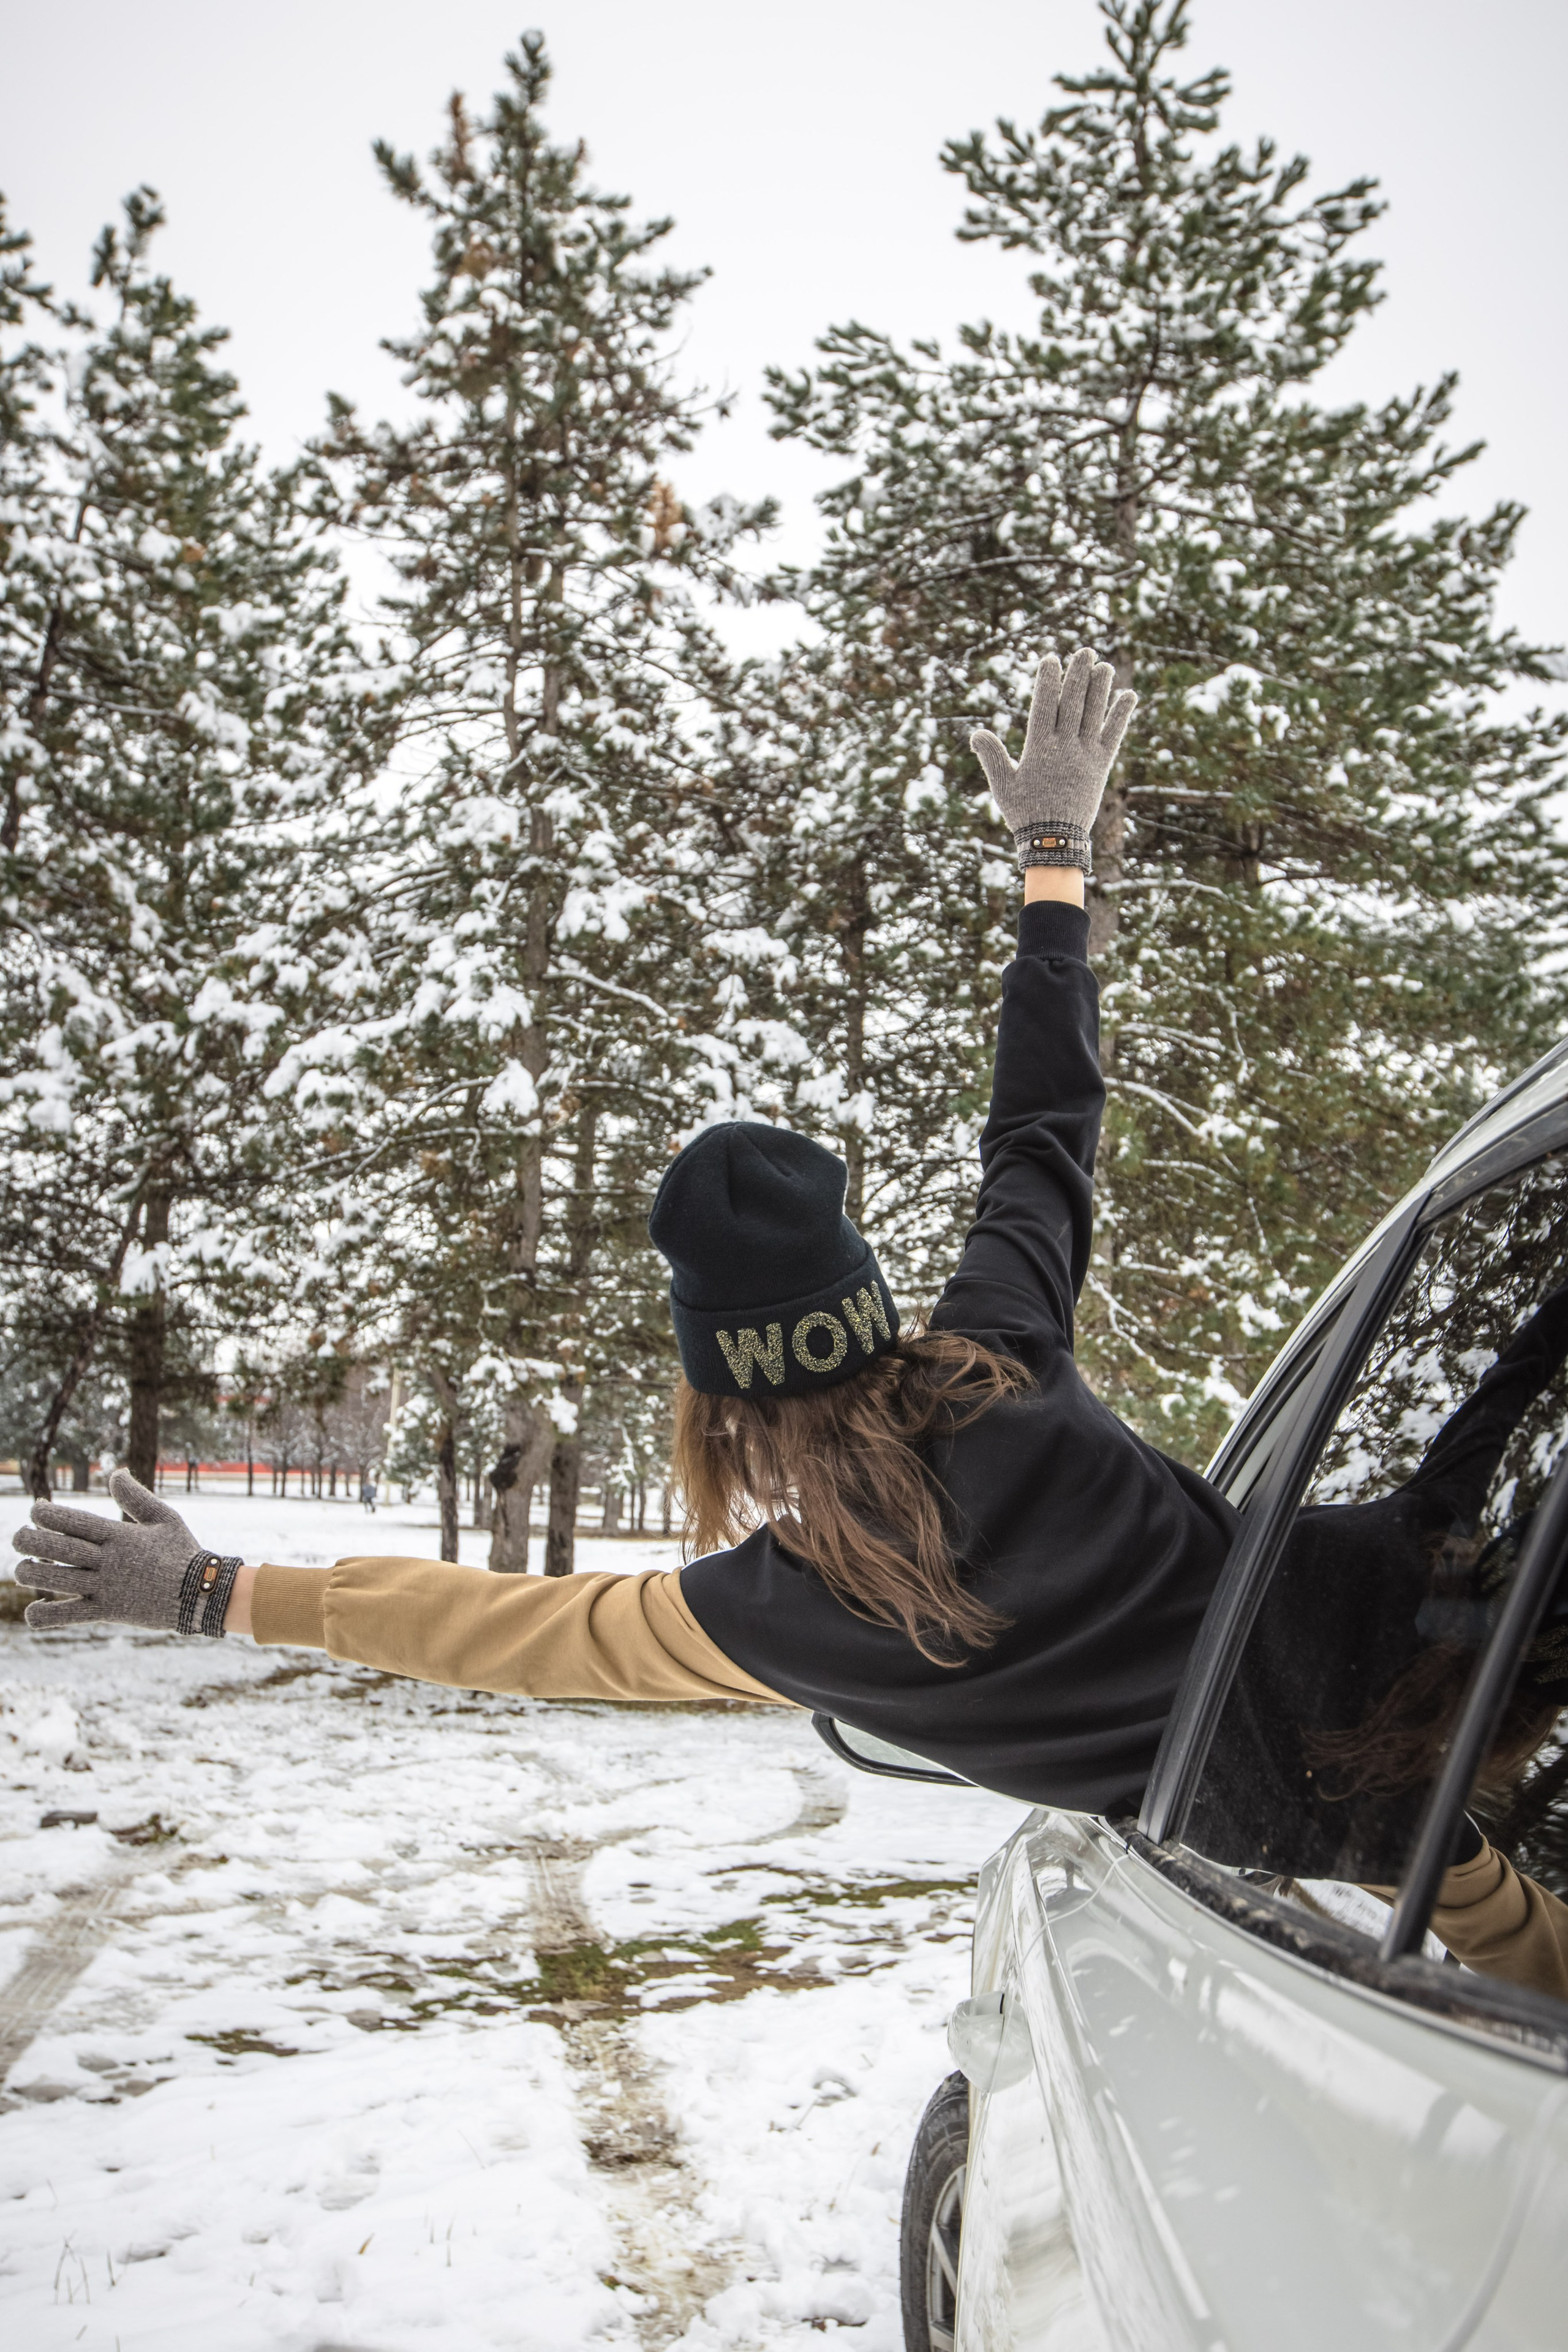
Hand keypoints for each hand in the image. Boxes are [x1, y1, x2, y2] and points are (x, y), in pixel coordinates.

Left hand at [11, 1468, 241, 1636]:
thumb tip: (114, 1472)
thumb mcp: (166, 1518)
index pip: (75, 1522)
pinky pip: (70, 1614)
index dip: (49, 1514)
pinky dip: (47, 1615)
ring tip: (22, 1569)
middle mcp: (109, 1561)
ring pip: (58, 1580)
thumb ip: (136, 1496)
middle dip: (31, 1541)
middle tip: (17, 1537)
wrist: (202, 1593)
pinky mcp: (108, 1612)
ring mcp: (107, 1588)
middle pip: (59, 1548)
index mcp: (120, 1536)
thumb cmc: (183, 1552)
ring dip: (32, 1573)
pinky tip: (33, 1612)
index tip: (36, 1510)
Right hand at [971, 647, 1136, 875]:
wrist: (1054, 841)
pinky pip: (1113, 735)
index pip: (1045, 704)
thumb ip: (991, 756)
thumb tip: (976, 733)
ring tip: (1106, 666)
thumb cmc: (1023, 813)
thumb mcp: (1002, 785)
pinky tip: (1129, 696)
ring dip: (1101, 687)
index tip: (1051, 659)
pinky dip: (1121, 715)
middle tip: (1085, 650)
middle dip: (1079, 673)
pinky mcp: (1101, 767)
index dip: (1048, 679)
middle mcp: (1064, 747)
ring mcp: (1085, 755)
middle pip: (1073, 701)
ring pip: (1095, 713)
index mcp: (1039, 748)